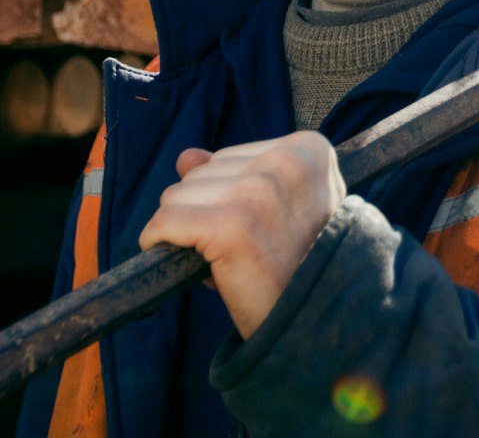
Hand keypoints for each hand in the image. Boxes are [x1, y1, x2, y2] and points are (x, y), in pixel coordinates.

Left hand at [138, 131, 346, 338]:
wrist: (320, 328)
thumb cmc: (298, 267)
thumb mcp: (278, 207)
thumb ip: (235, 175)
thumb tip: (185, 156)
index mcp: (308, 149)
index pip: (228, 158)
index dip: (227, 199)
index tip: (256, 229)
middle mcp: (288, 161)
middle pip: (201, 172)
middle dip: (206, 213)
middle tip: (243, 250)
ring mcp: (260, 191)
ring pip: (177, 194)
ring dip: (188, 231)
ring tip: (228, 261)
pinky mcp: (233, 226)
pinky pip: (165, 222)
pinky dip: (158, 243)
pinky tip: (186, 264)